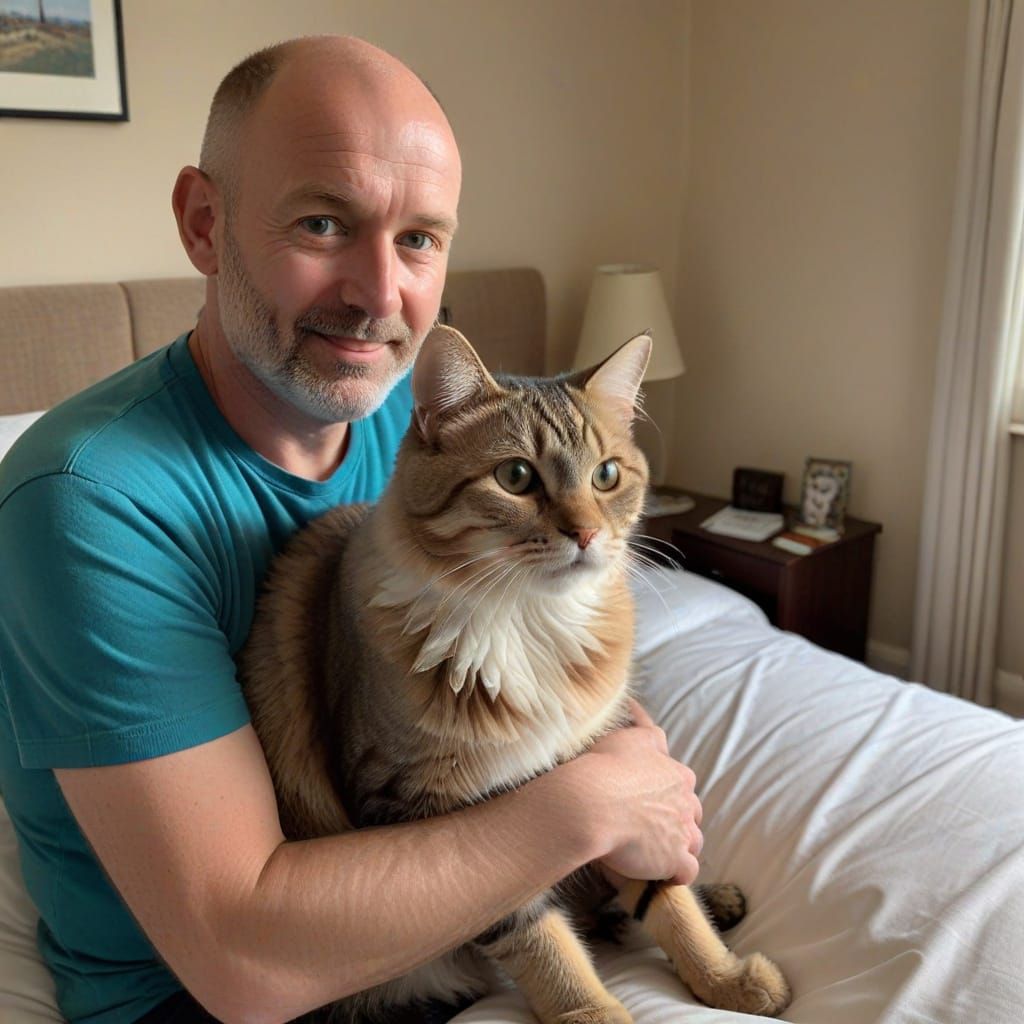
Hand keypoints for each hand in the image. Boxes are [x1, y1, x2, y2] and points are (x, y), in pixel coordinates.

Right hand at [570, 700, 702, 885]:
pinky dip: (675, 873)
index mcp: (677, 773)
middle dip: (677, 819)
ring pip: (694, 842)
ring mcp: (683, 832)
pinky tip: (659, 872)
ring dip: (679, 846)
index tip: (647, 798)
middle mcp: (686, 801)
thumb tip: (637, 708)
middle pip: (692, 814)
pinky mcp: (675, 860)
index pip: (683, 784)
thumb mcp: (628, 737)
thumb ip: (643, 728)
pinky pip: (687, 871)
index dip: (667, 793)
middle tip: (649, 824)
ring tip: (654, 851)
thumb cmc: (605, 766)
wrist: (592, 802)